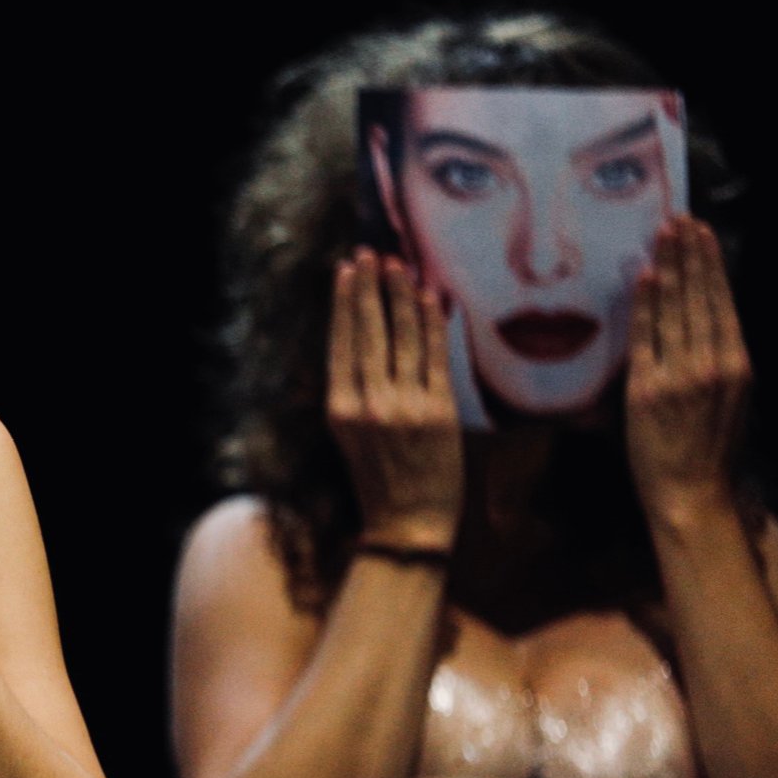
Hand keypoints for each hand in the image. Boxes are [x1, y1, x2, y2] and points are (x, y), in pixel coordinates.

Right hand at [328, 250, 462, 550]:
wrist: (408, 524)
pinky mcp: (439, 412)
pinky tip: (430, 297)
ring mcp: (405, 406)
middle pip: (368, 332)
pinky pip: (435, 356)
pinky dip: (432, 323)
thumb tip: (354, 342)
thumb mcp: (346, 436)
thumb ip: (350, 392)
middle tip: (370, 254)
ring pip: (401, 337)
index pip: (341, 342)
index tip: (346, 270)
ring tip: (397, 265)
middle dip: (369, 288)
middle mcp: (368, 403)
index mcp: (339, 409)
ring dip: (399, 296)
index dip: (344, 302)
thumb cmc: (377, 479)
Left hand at [626, 215, 750, 525]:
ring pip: (677, 308)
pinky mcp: (650, 388)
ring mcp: (682, 374)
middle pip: (702, 297)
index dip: (711, 266)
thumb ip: (714, 362)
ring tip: (665, 233)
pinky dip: (647, 302)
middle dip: (691, 254)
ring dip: (670, 266)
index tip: (703, 235)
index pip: (722, 303)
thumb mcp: (727, 400)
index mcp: (736, 365)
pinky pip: (647, 336)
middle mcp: (714, 364)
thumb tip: (698, 323)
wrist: (692, 494)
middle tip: (681, 219)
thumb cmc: (706, 451)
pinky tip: (645, 274)